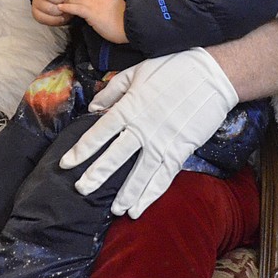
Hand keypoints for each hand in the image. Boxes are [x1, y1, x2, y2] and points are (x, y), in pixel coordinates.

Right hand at [32, 0, 79, 25]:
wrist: (65, 5)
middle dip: (60, 0)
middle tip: (65, 2)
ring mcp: (36, 0)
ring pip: (46, 7)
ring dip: (58, 11)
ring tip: (64, 10)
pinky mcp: (36, 12)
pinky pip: (42, 17)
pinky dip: (54, 20)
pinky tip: (60, 17)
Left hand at [58, 0, 126, 42]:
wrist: (131, 29)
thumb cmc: (127, 22)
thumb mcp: (118, 7)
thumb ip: (108, 3)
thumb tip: (99, 7)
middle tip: (70, 0)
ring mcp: (97, 3)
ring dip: (69, 1)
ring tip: (63, 5)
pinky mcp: (93, 13)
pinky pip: (77, 7)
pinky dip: (67, 7)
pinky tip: (62, 8)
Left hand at [59, 49, 237, 217]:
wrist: (211, 75)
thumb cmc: (172, 68)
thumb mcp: (136, 72)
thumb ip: (112, 91)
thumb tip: (93, 108)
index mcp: (127, 108)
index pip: (98, 134)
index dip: (81, 151)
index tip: (66, 164)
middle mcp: (141, 129)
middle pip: (113, 159)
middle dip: (95, 176)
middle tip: (81, 190)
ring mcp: (161, 142)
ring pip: (138, 174)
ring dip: (125, 194)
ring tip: (114, 209)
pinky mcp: (180, 150)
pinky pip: (162, 178)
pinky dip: (151, 195)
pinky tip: (140, 208)